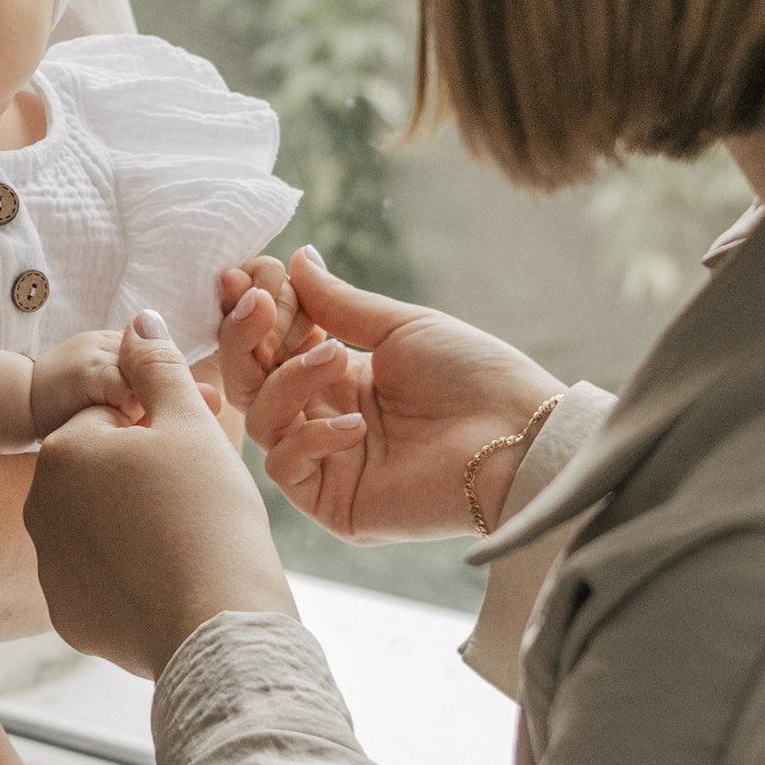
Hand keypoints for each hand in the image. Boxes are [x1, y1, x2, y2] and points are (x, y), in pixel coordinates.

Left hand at [26, 309, 293, 679]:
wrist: (221, 629)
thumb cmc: (211, 517)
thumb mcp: (191, 425)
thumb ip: (157, 366)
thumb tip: (138, 320)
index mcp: (63, 452)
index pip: (112, 420)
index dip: (159, 432)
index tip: (192, 460)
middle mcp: (40, 508)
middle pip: (100, 474)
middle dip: (140, 478)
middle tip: (194, 501)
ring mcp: (50, 568)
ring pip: (99, 527)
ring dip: (133, 526)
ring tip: (185, 543)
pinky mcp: (69, 617)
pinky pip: (101, 581)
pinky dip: (130, 579)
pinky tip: (168, 583)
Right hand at [232, 247, 562, 543]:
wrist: (519, 436)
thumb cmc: (475, 376)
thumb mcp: (402, 328)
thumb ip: (339, 302)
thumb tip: (296, 260)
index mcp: (340, 377)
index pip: (269, 346)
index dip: (252, 312)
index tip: (247, 276)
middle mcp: (325, 418)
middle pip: (249, 382)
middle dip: (245, 338)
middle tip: (259, 303)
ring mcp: (328, 463)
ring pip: (260, 420)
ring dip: (286, 379)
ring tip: (334, 356)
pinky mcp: (335, 504)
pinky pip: (285, 468)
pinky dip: (311, 436)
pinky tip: (356, 422)